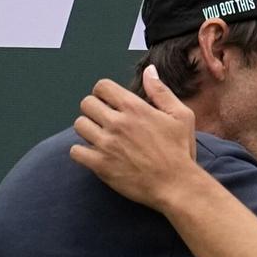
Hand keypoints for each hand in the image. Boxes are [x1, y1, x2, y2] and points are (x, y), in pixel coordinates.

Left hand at [69, 66, 202, 210]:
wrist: (177, 185)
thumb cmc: (180, 151)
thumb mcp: (181, 116)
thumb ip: (161, 92)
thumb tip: (149, 71)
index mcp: (135, 108)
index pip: (102, 87)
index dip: (104, 93)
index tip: (110, 102)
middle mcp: (117, 123)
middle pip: (86, 104)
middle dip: (94, 109)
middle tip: (105, 121)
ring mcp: (107, 144)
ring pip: (80, 125)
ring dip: (88, 129)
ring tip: (101, 137)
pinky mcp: (100, 165)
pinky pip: (76, 151)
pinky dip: (82, 152)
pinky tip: (94, 154)